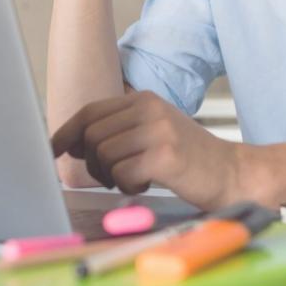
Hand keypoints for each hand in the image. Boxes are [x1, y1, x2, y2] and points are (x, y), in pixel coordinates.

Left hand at [49, 90, 249, 210]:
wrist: (235, 173)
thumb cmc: (188, 159)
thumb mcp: (153, 132)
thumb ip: (118, 131)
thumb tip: (73, 143)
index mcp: (143, 99)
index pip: (90, 112)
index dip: (65, 133)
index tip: (50, 150)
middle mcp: (150, 109)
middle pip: (92, 136)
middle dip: (93, 164)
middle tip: (111, 176)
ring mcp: (159, 131)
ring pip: (104, 155)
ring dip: (111, 176)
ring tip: (134, 179)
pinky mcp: (166, 156)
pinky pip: (122, 173)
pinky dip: (128, 186)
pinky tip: (145, 184)